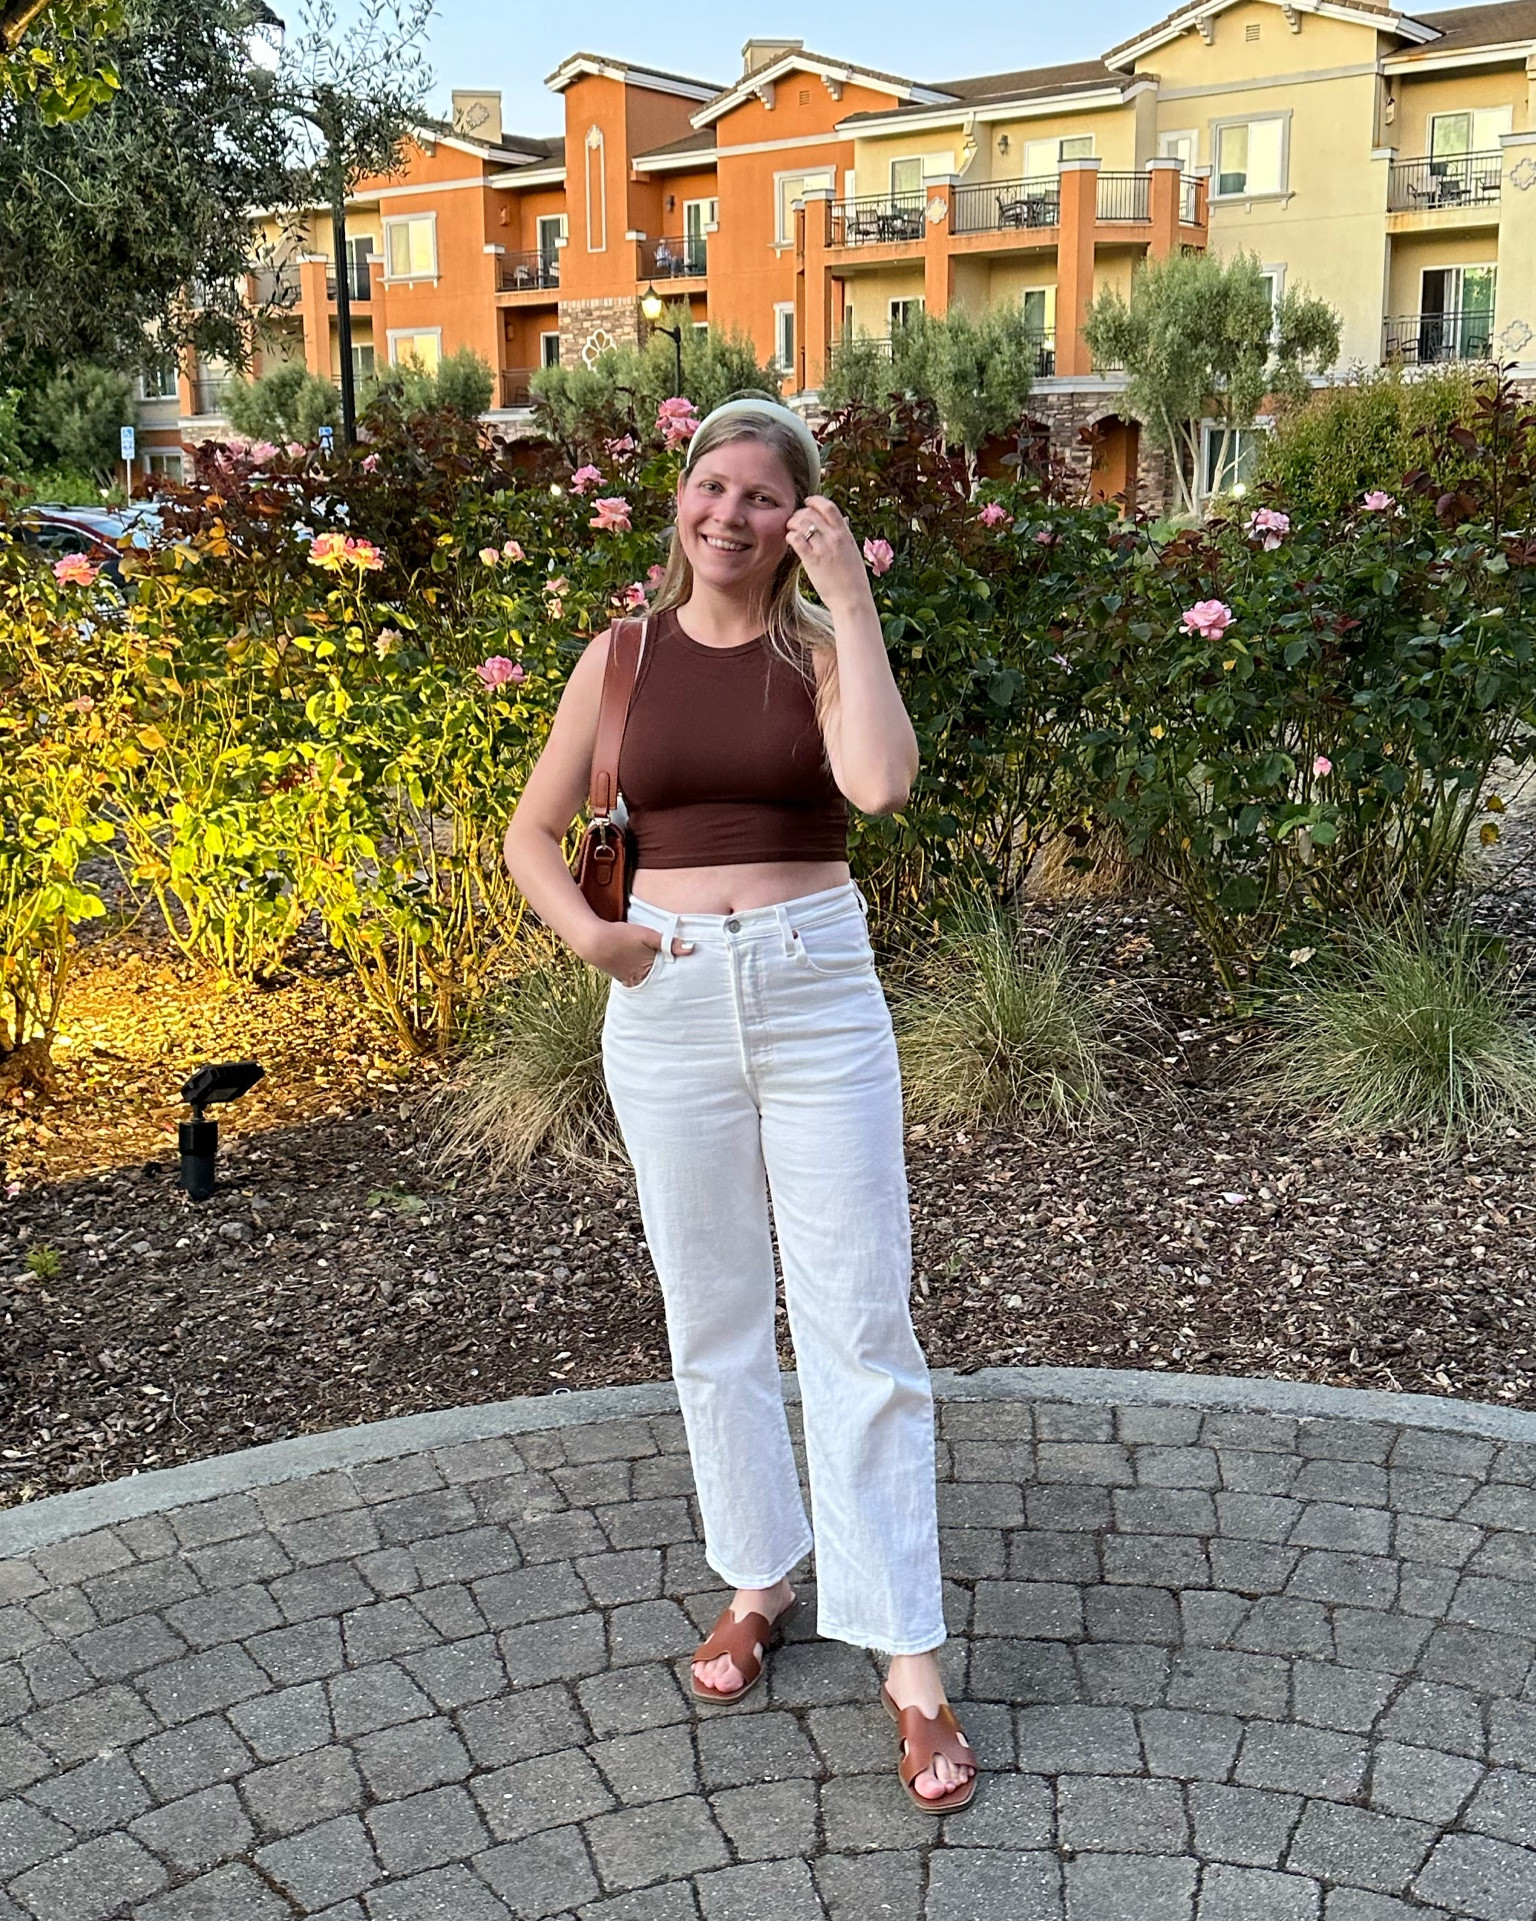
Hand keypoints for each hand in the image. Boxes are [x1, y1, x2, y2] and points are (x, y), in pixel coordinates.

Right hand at [583, 922, 693, 986]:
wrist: (592, 940)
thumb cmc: (621, 937)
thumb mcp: (648, 936)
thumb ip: (669, 943)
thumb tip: (691, 949)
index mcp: (647, 973)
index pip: (668, 978)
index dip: (676, 975)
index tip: (686, 974)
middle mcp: (637, 980)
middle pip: (656, 981)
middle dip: (665, 979)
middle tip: (678, 979)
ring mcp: (626, 978)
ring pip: (644, 978)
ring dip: (651, 975)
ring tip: (659, 972)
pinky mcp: (618, 974)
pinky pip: (633, 976)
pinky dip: (639, 972)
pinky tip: (639, 966)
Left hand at [785, 495, 870, 614]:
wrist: (852, 599)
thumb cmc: (853, 577)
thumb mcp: (853, 550)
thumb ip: (845, 534)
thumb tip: (843, 519)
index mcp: (845, 534)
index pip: (829, 507)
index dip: (815, 501)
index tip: (808, 502)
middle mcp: (834, 538)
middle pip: (811, 513)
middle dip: (800, 513)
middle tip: (795, 520)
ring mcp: (823, 549)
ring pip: (801, 524)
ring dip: (792, 523)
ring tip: (790, 529)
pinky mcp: (812, 561)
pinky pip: (797, 540)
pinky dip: (790, 536)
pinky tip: (790, 540)